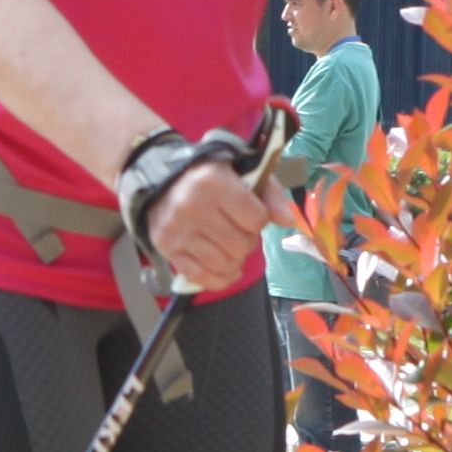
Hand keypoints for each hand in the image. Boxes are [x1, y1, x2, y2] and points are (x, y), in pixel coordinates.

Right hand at [149, 155, 277, 296]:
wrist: (162, 180)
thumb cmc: (210, 175)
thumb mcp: (243, 172)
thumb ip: (270, 194)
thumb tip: (289, 222)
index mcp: (214, 183)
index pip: (257, 219)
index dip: (259, 219)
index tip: (248, 212)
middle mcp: (192, 206)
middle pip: (241, 245)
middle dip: (247, 242)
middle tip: (238, 231)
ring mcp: (177, 230)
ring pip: (224, 264)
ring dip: (234, 261)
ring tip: (229, 248)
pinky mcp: (166, 247)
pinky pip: (200, 277)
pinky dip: (218, 279)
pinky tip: (225, 271)